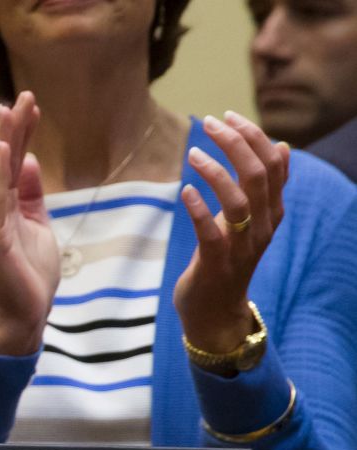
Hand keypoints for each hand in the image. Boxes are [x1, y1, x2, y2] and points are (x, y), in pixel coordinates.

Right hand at [0, 92, 57, 356]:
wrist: (26, 314)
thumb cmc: (29, 273)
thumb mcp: (37, 223)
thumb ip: (30, 193)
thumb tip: (28, 159)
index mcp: (2, 206)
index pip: (12, 161)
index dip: (20, 132)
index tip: (29, 103)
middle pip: (2, 162)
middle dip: (12, 128)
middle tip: (22, 95)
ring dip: (4, 143)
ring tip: (10, 112)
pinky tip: (3, 153)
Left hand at [174, 112, 288, 356]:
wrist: (215, 314)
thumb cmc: (226, 261)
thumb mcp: (249, 221)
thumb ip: (264, 188)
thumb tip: (281, 146)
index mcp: (271, 213)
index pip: (273, 165)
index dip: (253, 137)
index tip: (228, 116)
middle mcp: (262, 227)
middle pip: (259, 176)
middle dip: (237, 143)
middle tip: (210, 123)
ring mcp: (241, 247)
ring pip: (239, 201)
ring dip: (217, 172)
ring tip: (194, 153)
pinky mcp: (216, 264)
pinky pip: (212, 233)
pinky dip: (200, 210)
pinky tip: (186, 190)